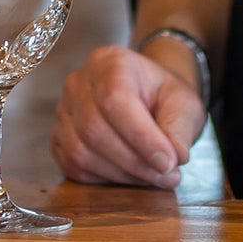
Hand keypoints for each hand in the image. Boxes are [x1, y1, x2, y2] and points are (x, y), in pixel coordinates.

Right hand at [51, 41, 207, 188]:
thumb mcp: (183, 103)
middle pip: (94, 129)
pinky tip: (131, 175)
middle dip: (135, 162)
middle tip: (168, 176)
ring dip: (122, 174)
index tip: (169, 162)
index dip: (141, 137)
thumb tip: (175, 156)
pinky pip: (74, 167)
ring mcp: (63, 111)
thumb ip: (179, 128)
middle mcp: (78, 83)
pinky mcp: (58, 138)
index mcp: (109, 62)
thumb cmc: (162, 96)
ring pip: (81, 152)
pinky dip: (105, 179)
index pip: (114, 99)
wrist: (145, 97)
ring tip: (153, 177)